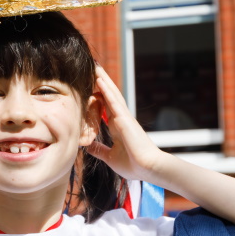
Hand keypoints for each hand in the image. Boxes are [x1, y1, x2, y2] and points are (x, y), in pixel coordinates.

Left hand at [86, 65, 165, 183]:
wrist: (148, 169)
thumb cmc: (133, 165)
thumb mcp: (110, 157)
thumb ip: (99, 150)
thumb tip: (87, 146)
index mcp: (117, 127)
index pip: (105, 106)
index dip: (99, 95)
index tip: (89, 85)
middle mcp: (121, 119)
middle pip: (109, 96)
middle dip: (101, 82)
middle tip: (92, 68)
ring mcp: (124, 117)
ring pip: (112, 94)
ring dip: (103, 80)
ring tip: (95, 67)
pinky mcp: (125, 119)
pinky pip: (114, 101)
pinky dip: (106, 90)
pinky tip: (99, 80)